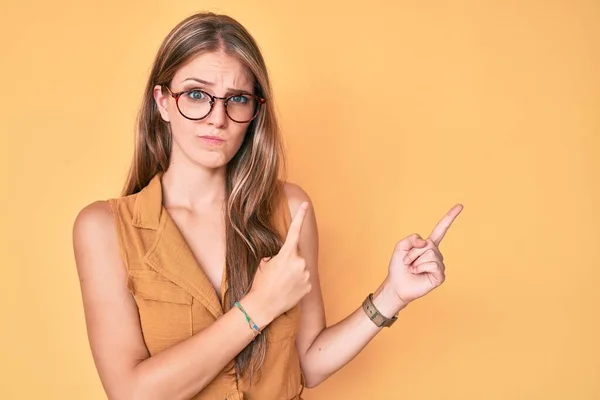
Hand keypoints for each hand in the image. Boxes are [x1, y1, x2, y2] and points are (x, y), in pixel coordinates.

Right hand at [248, 202, 311, 320]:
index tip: (307, 205)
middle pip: (296, 255)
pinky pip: (304, 280)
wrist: (263, 305)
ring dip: (293, 272)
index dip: (300, 216)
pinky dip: (298, 283)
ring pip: (301, 268)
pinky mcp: (309, 286)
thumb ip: (278, 255)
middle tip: (278, 273)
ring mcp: (306, 275)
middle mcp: (300, 262)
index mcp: (287, 253)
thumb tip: (285, 256)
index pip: (294, 231)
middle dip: (289, 260)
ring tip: (282, 283)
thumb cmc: (260, 283)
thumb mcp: (264, 263)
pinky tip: (288, 290)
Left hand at [386, 204, 462, 305]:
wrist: (396, 285)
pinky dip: (421, 268)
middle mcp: (436, 253)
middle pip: (428, 244)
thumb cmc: (398, 267)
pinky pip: (433, 265)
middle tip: (408, 262)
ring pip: (430, 254)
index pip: (441, 229)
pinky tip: (418, 274)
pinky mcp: (440, 275)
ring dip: (416, 261)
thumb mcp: (400, 247)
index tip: (460, 205)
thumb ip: (412, 239)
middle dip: (413, 252)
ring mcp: (439, 264)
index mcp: (428, 245)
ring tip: (412, 269)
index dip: (450, 217)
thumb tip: (427, 242)